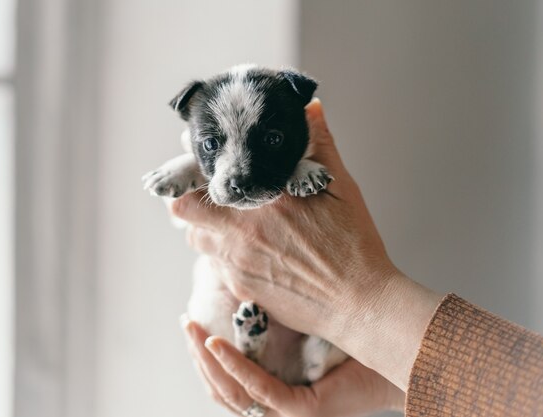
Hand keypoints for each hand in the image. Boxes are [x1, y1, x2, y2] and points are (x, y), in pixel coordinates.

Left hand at [172, 99, 440, 389]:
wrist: (359, 303)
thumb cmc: (353, 245)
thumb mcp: (340, 187)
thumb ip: (320, 145)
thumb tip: (311, 108)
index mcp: (263, 198)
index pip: (201, 178)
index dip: (194, 167)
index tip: (201, 161)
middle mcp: (241, 230)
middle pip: (183, 211)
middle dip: (190, 200)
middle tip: (211, 196)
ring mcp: (237, 262)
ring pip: (197, 240)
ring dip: (206, 228)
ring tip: (232, 225)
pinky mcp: (241, 288)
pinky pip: (217, 267)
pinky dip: (226, 256)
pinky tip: (253, 253)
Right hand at [182, 318, 404, 416]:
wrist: (398, 351)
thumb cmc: (354, 337)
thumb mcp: (301, 322)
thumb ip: (275, 313)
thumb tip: (249, 277)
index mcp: (276, 387)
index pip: (228, 380)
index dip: (204, 355)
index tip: (191, 321)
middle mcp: (278, 406)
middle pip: (222, 389)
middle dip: (197, 355)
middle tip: (185, 323)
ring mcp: (289, 412)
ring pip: (234, 393)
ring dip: (207, 360)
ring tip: (192, 329)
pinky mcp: (304, 411)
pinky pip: (261, 390)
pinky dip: (235, 367)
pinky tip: (217, 342)